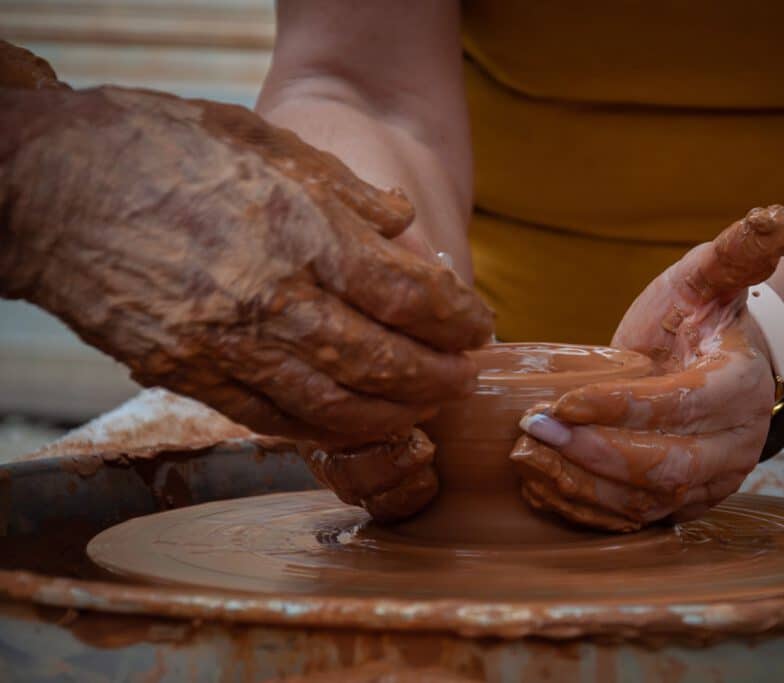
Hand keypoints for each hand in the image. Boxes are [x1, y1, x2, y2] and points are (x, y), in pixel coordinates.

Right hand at [0, 83, 492, 449]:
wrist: (43, 184)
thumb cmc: (156, 146)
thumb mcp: (263, 139)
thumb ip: (344, 189)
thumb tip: (401, 223)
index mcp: (297, 230)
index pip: (406, 293)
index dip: (455, 318)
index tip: (477, 326)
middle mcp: (268, 298)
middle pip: (381, 361)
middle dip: (436, 377)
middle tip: (462, 377)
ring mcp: (224, 345)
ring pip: (331, 405)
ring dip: (389, 415)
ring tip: (420, 410)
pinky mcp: (185, 374)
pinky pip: (269, 418)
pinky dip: (321, 428)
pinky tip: (350, 423)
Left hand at [512, 206, 783, 530]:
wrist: (715, 364)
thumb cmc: (701, 316)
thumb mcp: (710, 277)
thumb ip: (736, 251)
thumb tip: (777, 214)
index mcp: (740, 387)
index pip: (680, 406)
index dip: (621, 408)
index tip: (564, 402)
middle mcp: (734, 446)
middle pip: (667, 468)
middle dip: (596, 454)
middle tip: (535, 433)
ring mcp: (711, 483)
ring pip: (647, 502)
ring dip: (583, 485)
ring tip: (529, 461)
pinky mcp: (683, 505)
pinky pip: (635, 520)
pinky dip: (588, 509)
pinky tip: (543, 486)